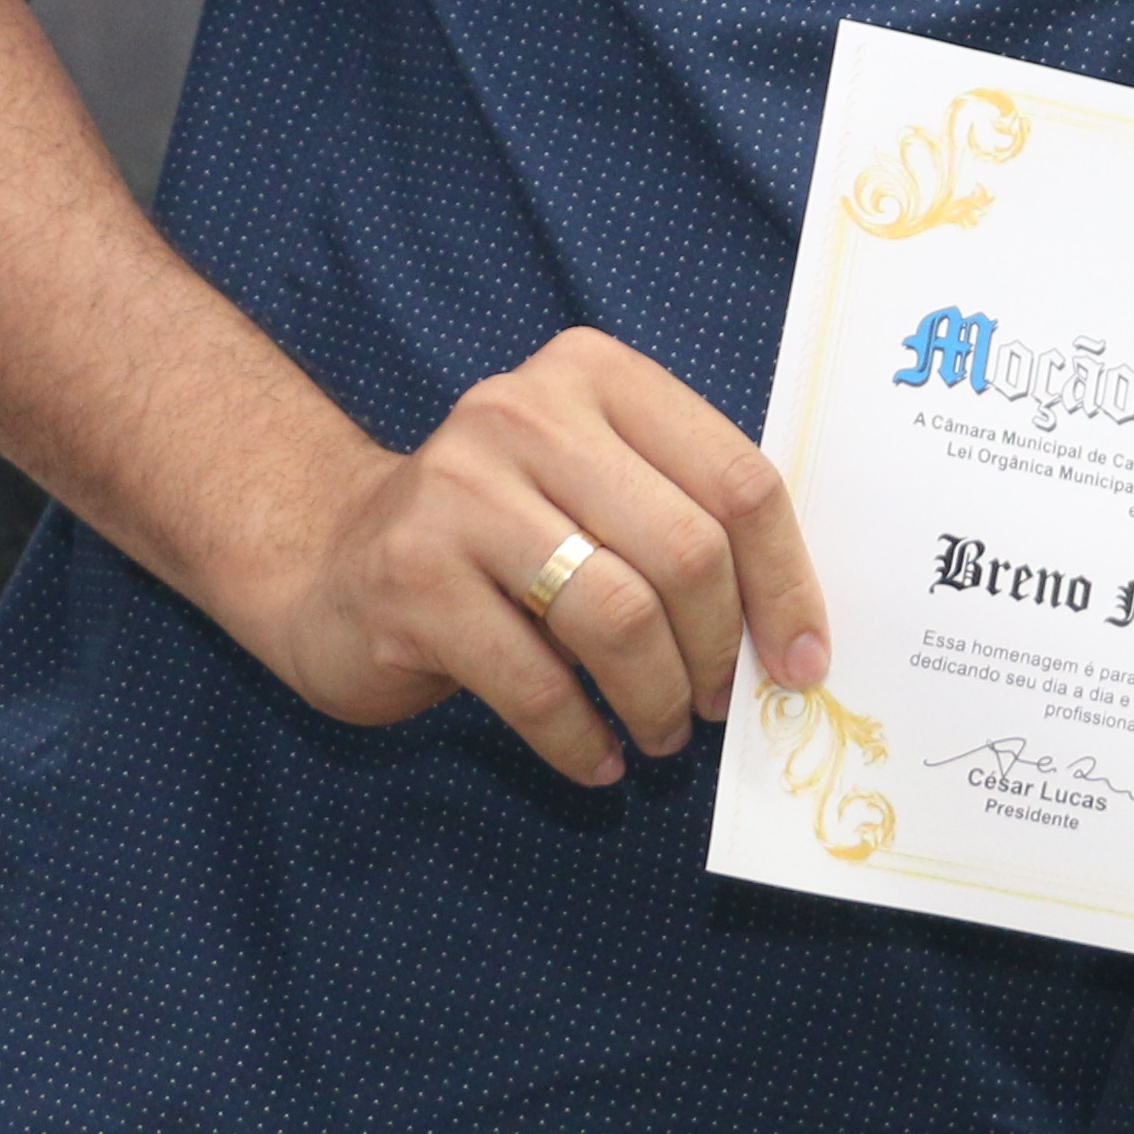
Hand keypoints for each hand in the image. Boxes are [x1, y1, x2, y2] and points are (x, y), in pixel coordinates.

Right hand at [234, 327, 828, 781]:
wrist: (331, 556)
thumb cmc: (502, 534)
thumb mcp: (596, 487)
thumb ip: (684, 521)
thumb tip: (793, 638)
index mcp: (595, 375)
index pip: (736, 478)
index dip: (786, 583)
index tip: (802, 660)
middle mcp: (525, 413)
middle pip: (687, 551)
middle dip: (718, 650)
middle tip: (715, 704)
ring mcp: (459, 492)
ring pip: (619, 617)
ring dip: (656, 700)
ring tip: (660, 733)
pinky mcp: (412, 578)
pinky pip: (535, 683)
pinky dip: (580, 739)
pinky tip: (593, 758)